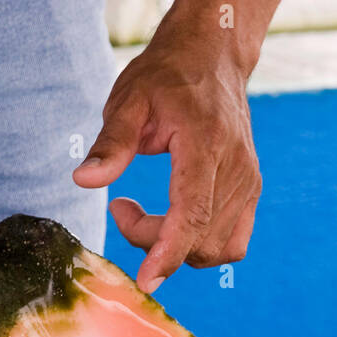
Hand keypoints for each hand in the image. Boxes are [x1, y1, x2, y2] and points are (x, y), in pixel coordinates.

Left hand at [73, 38, 260, 293]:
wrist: (213, 56)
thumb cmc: (167, 76)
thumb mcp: (129, 100)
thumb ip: (110, 144)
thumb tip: (84, 180)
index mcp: (205, 143)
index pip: (192, 214)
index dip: (168, 253)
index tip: (145, 281)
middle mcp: (236, 167)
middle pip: (198, 238)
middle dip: (153, 242)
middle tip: (122, 209)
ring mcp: (248, 182)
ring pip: (215, 248)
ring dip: (175, 248)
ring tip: (145, 215)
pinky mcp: (251, 190)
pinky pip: (233, 243)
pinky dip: (201, 247)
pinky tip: (174, 224)